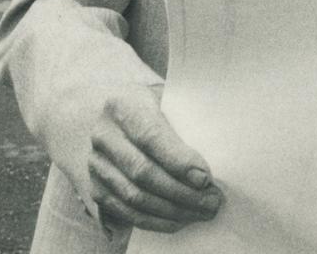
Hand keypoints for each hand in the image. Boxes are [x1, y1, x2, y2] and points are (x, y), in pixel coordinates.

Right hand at [80, 84, 222, 233]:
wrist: (101, 114)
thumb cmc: (148, 105)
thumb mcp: (164, 97)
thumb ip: (185, 115)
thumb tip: (221, 147)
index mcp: (122, 105)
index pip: (150, 136)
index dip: (178, 160)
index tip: (205, 178)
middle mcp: (103, 135)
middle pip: (143, 172)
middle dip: (182, 192)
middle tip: (213, 200)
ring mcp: (95, 164)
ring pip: (134, 197)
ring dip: (172, 210)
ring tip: (202, 211)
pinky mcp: (94, 188)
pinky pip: (126, 212)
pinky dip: (156, 220)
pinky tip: (180, 219)